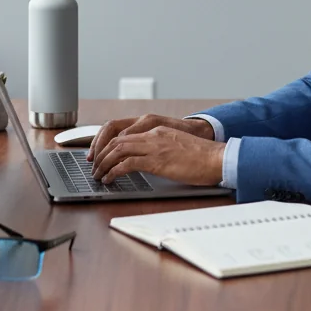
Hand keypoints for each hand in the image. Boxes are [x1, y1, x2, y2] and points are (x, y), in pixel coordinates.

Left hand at [89, 125, 224, 185]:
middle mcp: (153, 135)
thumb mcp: (178, 147)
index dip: (109, 145)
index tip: (102, 157)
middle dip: (101, 154)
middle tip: (94, 167)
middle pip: (117, 140)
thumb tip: (149, 162)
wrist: (216, 158)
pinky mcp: (157, 161)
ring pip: (118, 150)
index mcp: (158, 130)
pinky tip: (110, 179)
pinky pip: (127, 164)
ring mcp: (154, 147)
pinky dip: (114, 172)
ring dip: (104, 163)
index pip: (125, 134)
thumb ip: (162, 149)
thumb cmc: (202, 157)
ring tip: (98, 175)